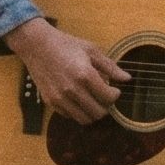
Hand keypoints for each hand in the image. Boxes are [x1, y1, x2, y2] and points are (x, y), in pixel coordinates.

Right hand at [10, 19, 128, 122]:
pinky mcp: (50, 102)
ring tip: (93, 101)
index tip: (114, 90)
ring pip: (84, 119)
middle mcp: (73, 90)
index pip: (109, 98)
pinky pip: (69, 116)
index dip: (115, 95)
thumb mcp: (91, 50)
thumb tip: (127, 78)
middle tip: (104, 97)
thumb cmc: (66, 45)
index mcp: (85, 75)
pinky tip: (78, 100)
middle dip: (106, 107)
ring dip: (92, 112)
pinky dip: (77, 112)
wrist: (37, 45)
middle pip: (98, 113)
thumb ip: (110, 66)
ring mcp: (60, 98)